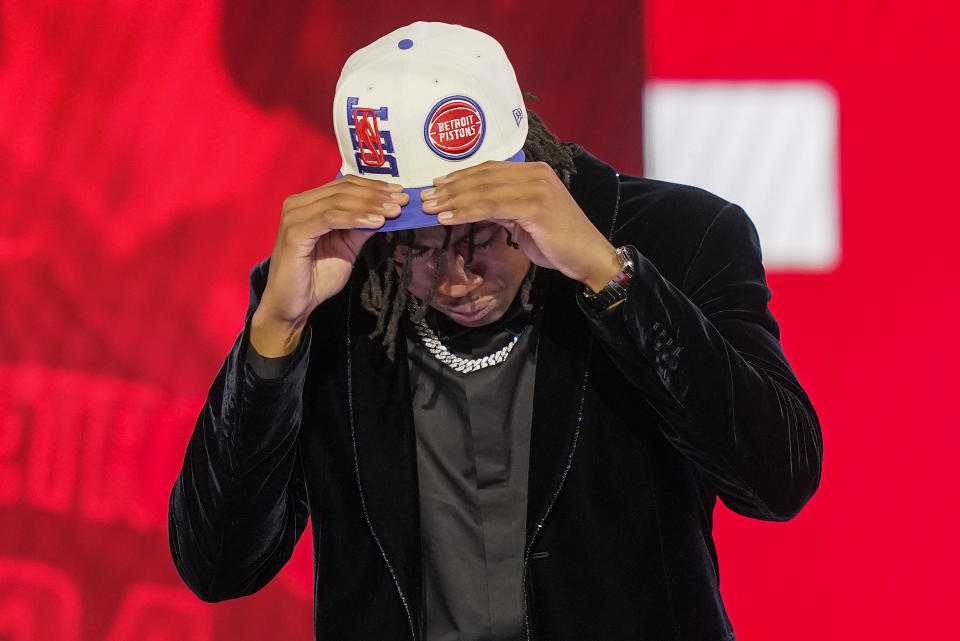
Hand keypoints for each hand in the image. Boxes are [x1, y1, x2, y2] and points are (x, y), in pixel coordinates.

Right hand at [251, 176, 406, 355]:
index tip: (401, 192)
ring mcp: (294, 216)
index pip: (345, 185)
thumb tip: (388, 211)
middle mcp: (298, 204)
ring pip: (338, 201)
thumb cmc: (316, 278)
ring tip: (394, 211)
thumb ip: (361, 228)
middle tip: (403, 200)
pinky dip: (355, 218)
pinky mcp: (294, 232)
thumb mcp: (347, 247)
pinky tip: (376, 222)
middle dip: (376, 194)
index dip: (374, 186)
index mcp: (309, 203)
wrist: (293, 305)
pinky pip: (330, 218)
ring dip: (370, 205)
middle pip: (343, 189)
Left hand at [420, 161, 621, 291]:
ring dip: (453, 199)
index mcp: (533, 171)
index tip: (435, 185)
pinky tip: (447, 218)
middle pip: (483, 175)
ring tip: (429, 208)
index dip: (459, 176)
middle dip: (450, 187)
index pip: (488, 169)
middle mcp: (535, 173)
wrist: (588, 257)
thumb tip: (473, 205)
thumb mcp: (525, 218)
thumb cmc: (558, 242)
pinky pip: (491, 206)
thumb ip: (503, 206)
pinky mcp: (535, 206)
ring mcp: (536, 187)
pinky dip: (466, 212)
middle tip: (424, 197)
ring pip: (484, 190)